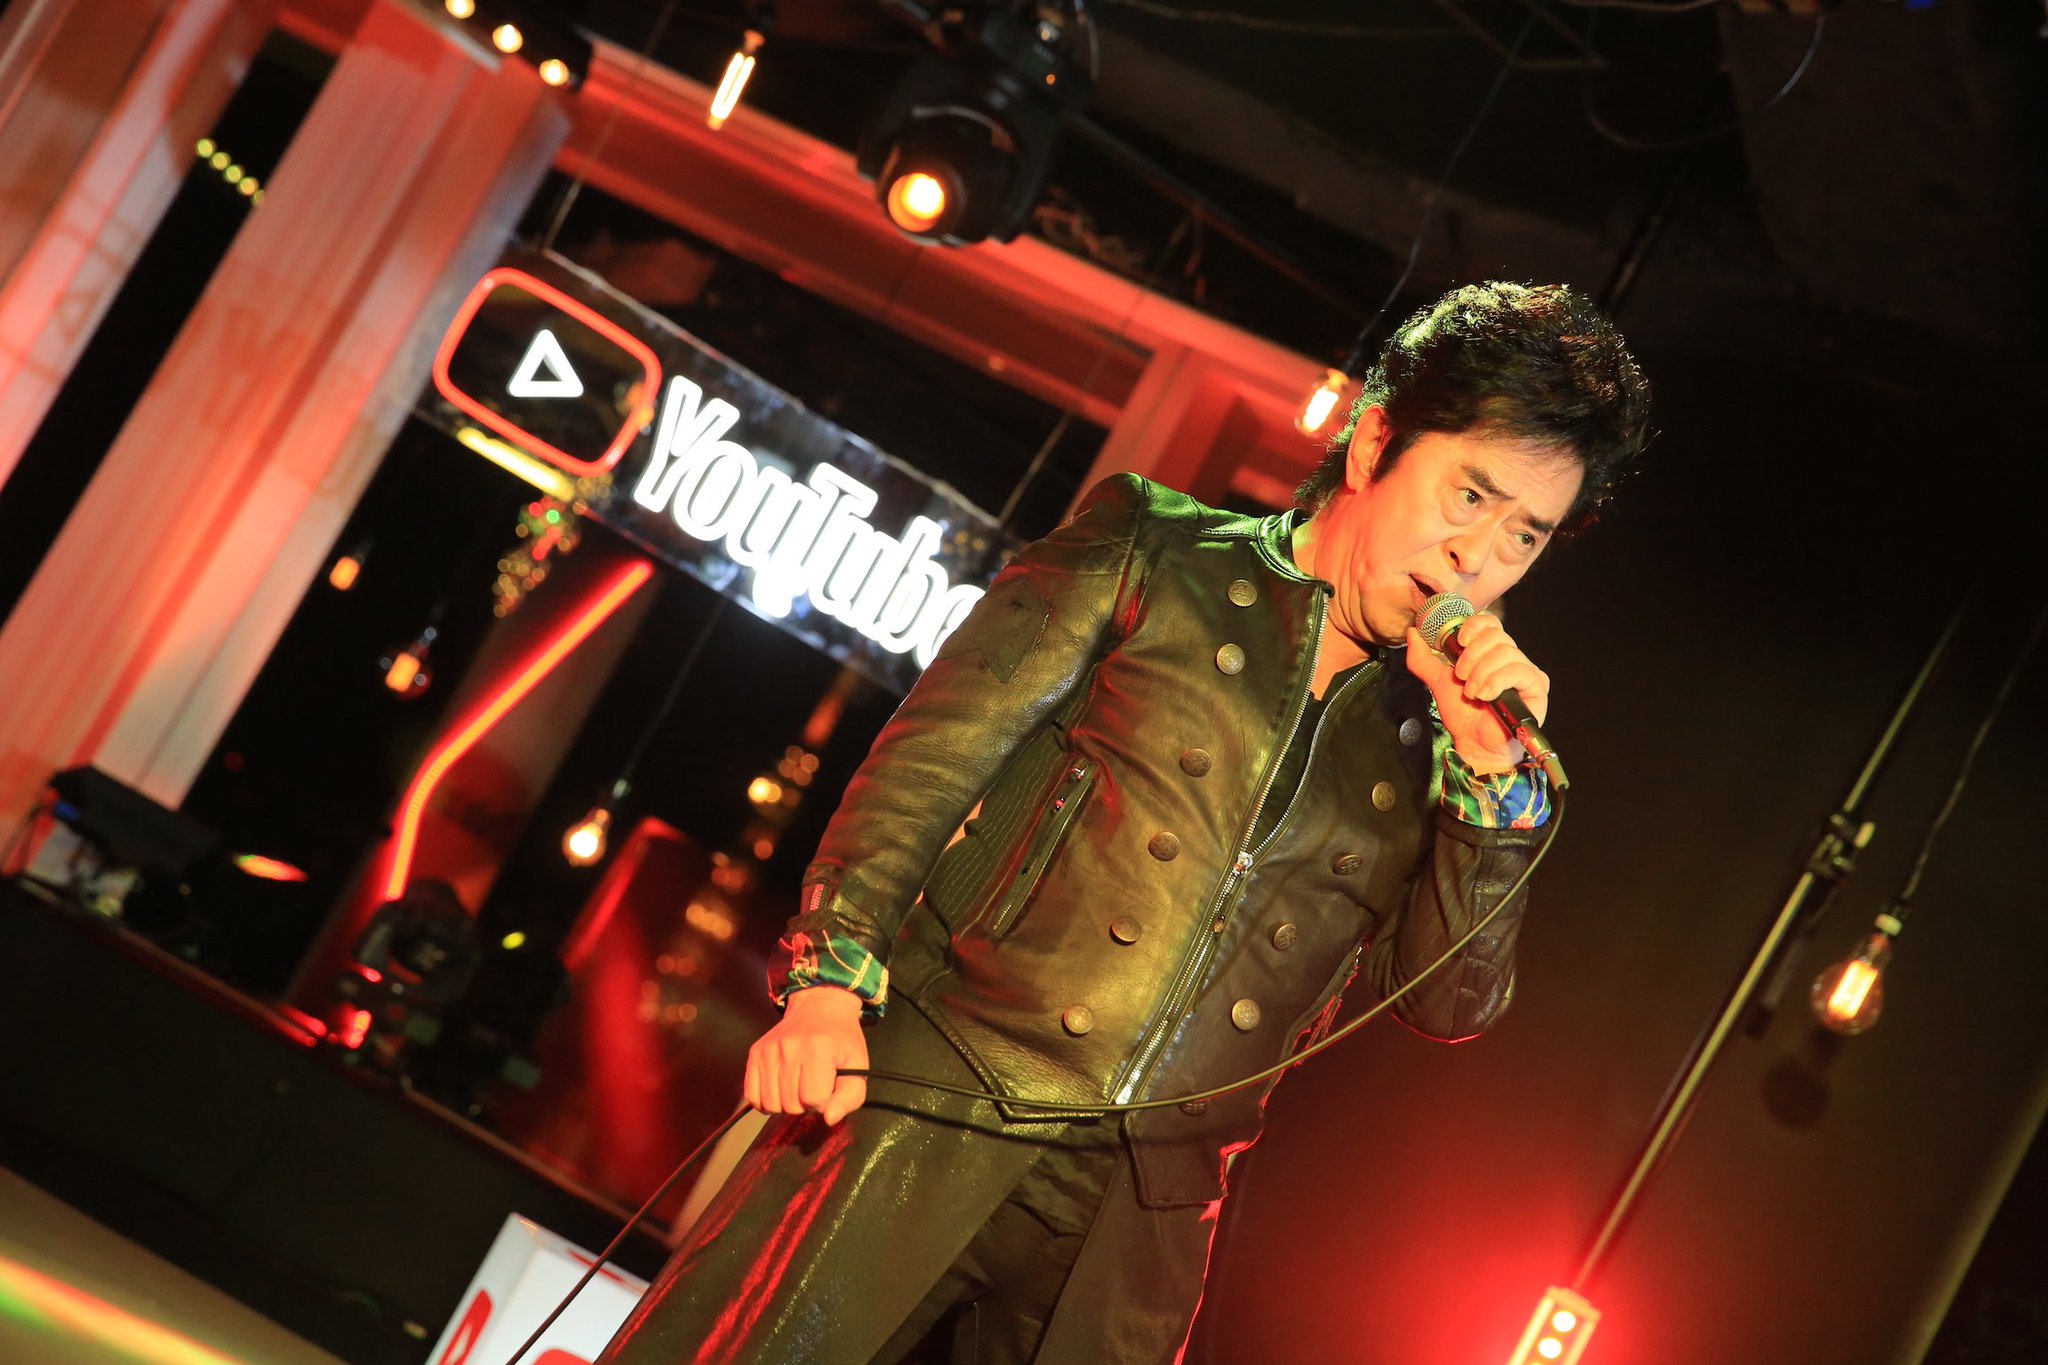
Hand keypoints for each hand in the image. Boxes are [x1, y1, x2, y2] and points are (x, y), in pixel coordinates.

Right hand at [744, 986, 868, 1124]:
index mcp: (818, 1049)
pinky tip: (779, 1090)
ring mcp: (769, 1050)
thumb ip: (850, 1097)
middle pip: (792, 1105)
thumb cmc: (841, 1041)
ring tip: (797, 1087)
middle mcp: (789, 1048)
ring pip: (771, 1104)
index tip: (828, 1087)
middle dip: (806, 1104)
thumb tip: (828, 1119)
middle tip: (813, 1086)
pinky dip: (765, 1101)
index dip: (824, 1101)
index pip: (814, 1099)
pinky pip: (752, 1095)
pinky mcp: (755, 1053)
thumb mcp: (857, 1065)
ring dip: (786, 1104)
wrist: (819, 1007)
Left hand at [1404, 611, 1549, 774]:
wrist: (1475, 744)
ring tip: (1473, 693)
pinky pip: (1519, 670)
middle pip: (1497, 635)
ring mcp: (1527, 671)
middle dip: (1472, 656)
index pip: (1491, 623)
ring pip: (1506, 652)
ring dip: (1481, 673)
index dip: (1475, 625)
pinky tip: (1486, 696)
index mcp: (1493, 653)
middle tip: (1461, 678)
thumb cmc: (1463, 715)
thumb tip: (1412, 633)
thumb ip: (1423, 659)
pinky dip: (1497, 681)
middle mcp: (1513, 659)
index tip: (1459, 641)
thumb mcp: (1439, 681)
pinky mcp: (1537, 686)